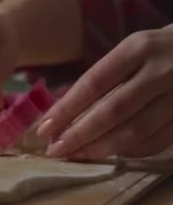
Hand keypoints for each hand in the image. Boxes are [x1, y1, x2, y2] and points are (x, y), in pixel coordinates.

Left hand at [37, 24, 172, 158]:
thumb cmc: (159, 52)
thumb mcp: (132, 52)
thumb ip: (104, 80)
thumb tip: (62, 115)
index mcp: (138, 48)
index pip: (94, 83)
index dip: (66, 109)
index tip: (44, 129)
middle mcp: (162, 70)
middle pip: (113, 110)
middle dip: (80, 134)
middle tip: (55, 151)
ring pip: (136, 130)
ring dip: (101, 148)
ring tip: (76, 156)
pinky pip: (157, 141)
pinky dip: (130, 151)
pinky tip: (110, 154)